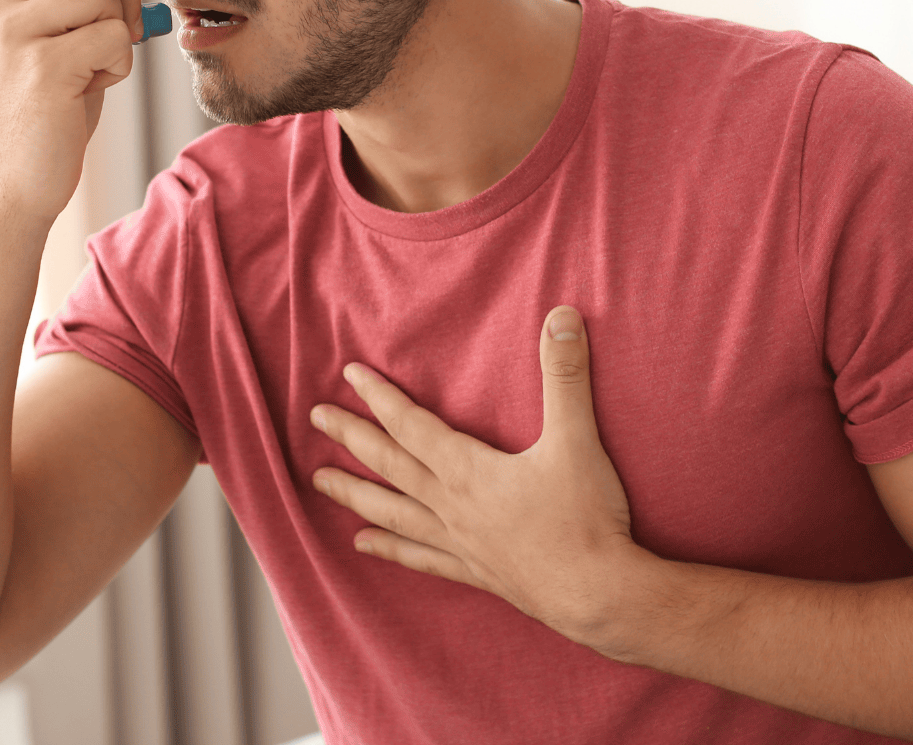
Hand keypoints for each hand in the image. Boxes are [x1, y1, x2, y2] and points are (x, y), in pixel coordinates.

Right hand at [0, 0, 144, 225]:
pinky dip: (119, 62)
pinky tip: (94, 85)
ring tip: (99, 60)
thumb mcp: (52, 33)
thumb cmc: (49, 105)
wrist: (21, 177)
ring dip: (121, 25)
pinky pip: (111, 35)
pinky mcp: (40, 64)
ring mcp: (12, 31)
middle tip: (123, 23)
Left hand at [308, 306, 640, 647]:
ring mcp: (460, 542)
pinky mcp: (475, 571)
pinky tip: (362, 544)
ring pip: (393, 512)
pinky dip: (389, 548)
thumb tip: (563, 317)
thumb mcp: (576, 440)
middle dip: (351, 437)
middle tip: (315, 418)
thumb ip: (565, 376)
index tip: (348, 375)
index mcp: (468, 470)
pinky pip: (421, 557)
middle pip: (390, 464)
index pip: (412, 424)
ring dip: (354, 493)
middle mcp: (452, 505)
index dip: (380, 396)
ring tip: (318, 482)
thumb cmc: (586, 518)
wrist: (597, 594)